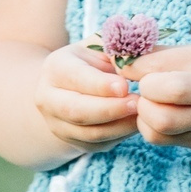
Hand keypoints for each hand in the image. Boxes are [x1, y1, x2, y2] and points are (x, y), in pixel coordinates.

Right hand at [34, 41, 138, 156]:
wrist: (71, 86)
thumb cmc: (93, 60)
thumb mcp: (101, 46)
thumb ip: (117, 50)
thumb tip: (136, 62)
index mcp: (55, 67)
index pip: (75, 78)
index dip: (100, 85)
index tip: (125, 86)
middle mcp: (48, 98)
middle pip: (76, 111)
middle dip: (109, 109)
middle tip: (137, 104)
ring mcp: (57, 124)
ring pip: (89, 133)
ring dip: (119, 126)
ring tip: (142, 114)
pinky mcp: (72, 142)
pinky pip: (98, 145)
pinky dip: (120, 136)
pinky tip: (136, 124)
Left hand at [129, 43, 190, 154]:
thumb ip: (166, 55)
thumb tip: (123, 58)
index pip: (173, 83)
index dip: (142, 70)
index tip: (133, 62)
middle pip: (163, 115)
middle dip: (144, 96)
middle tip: (147, 84)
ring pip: (157, 130)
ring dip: (143, 112)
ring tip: (150, 97)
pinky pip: (159, 139)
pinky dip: (148, 124)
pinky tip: (156, 109)